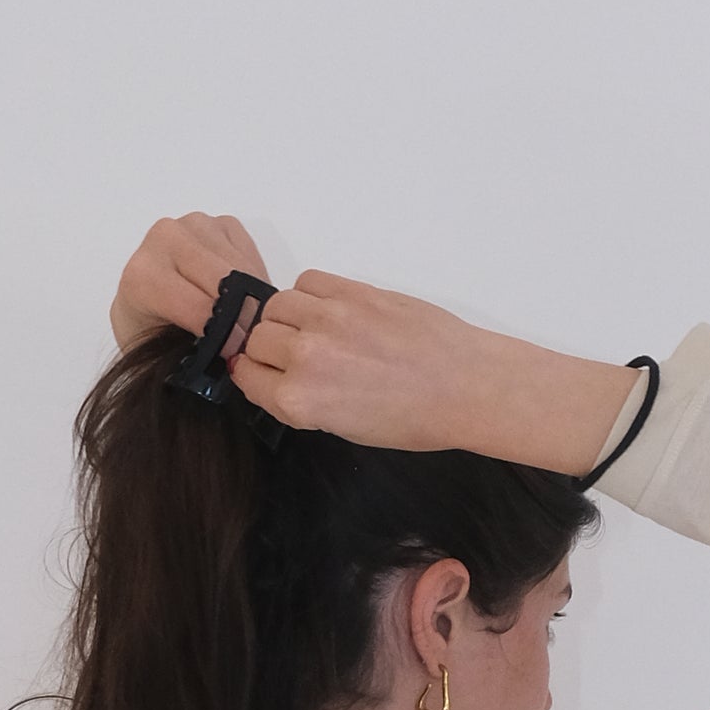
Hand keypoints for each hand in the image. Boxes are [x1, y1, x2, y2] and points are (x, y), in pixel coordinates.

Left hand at [110, 212, 269, 358]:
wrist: (143, 306)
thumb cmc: (149, 333)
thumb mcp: (157, 357)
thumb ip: (187, 356)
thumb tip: (227, 361)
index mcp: (142, 275)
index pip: (199, 306)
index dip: (225, 335)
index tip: (237, 355)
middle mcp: (165, 238)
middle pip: (225, 280)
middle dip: (243, 316)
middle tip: (251, 343)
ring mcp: (195, 225)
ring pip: (242, 268)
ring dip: (251, 298)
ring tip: (245, 324)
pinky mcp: (221, 223)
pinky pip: (251, 255)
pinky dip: (254, 280)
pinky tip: (240, 296)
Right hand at [230, 274, 629, 478]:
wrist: (463, 385)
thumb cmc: (414, 417)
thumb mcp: (346, 428)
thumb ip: (302, 401)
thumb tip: (276, 376)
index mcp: (299, 401)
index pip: (246, 376)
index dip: (255, 374)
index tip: (266, 372)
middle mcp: (305, 357)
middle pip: (256, 338)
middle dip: (270, 348)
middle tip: (297, 354)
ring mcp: (327, 320)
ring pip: (276, 306)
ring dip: (287, 318)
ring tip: (314, 330)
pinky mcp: (351, 292)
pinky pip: (308, 281)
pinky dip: (311, 294)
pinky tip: (332, 311)